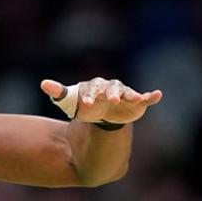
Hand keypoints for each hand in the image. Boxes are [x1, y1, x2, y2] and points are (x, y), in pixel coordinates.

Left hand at [41, 78, 161, 125]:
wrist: (100, 116)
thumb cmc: (84, 106)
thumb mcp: (70, 101)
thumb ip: (59, 92)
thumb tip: (43, 84)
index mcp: (95, 86)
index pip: (92, 88)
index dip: (89, 95)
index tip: (86, 104)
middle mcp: (111, 87)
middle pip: (113, 88)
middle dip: (113, 94)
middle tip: (111, 100)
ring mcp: (125, 94)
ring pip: (128, 93)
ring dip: (131, 95)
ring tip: (135, 99)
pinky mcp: (136, 103)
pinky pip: (146, 98)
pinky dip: (152, 96)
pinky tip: (157, 95)